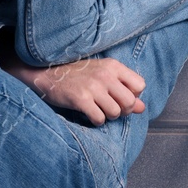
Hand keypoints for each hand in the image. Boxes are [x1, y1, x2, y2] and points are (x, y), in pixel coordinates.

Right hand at [6, 56, 146, 125]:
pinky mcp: (80, 99)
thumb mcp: (102, 76)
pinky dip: (96, 121)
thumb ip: (124, 90)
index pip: (139, 85)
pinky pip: (99, 118)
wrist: (46, 73)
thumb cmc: (76, 74)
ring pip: (115, 112)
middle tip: (111, 109)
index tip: (120, 96)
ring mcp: (92, 87)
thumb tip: (141, 108)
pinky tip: (89, 114)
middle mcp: (105, 75)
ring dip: (108, 116)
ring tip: (98, 110)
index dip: (133, 95)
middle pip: (129, 102)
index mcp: (113, 66)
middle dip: (122, 110)